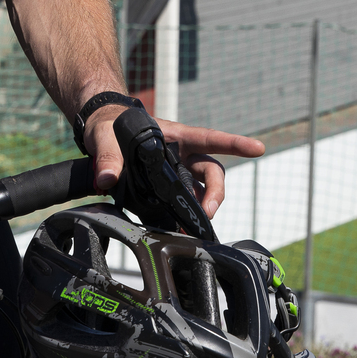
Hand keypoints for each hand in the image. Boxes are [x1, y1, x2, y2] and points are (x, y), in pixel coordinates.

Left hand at [84, 108, 263, 217]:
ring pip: (200, 191)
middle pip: (211, 172)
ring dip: (202, 209)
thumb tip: (107, 178)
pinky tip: (178, 231)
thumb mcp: (104, 135)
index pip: (210, 139)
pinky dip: (183, 218)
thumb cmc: (108, 125)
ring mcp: (175, 172)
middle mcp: (181, 154)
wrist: (98, 134)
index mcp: (175, 135)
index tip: (258, 148)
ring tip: (192, 230)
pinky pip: (182, 204)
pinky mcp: (163, 189)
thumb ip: (107, 156)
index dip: (235, 144)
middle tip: (207, 213)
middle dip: (215, 193)